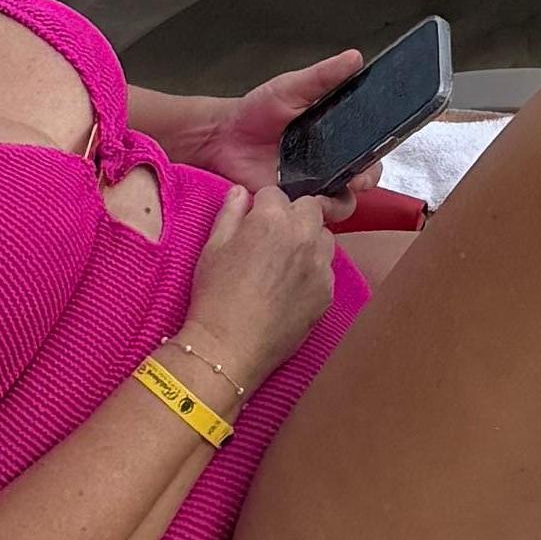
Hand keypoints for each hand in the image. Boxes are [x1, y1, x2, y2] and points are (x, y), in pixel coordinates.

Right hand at [173, 172, 338, 410]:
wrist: (229, 348)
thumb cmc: (215, 297)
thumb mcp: (213, 247)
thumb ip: (230, 212)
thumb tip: (241, 191)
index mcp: (272, 218)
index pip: (276, 192)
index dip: (262, 206)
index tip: (253, 221)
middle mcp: (303, 235)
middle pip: (310, 207)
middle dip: (292, 216)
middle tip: (271, 238)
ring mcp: (320, 265)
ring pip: (323, 237)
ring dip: (308, 240)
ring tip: (283, 263)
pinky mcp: (327, 292)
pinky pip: (326, 269)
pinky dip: (313, 271)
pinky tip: (291, 288)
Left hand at [182, 51, 360, 204]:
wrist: (222, 138)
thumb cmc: (255, 111)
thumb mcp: (292, 87)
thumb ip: (324, 76)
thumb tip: (355, 57)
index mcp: (333, 137)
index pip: (367, 149)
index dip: (375, 155)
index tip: (375, 155)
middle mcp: (327, 164)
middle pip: (361, 179)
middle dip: (365, 180)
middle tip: (357, 178)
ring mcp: (309, 187)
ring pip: (340, 203)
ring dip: (339, 202)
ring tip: (326, 193)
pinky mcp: (290, 205)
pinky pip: (310, 217)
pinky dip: (312, 214)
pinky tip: (304, 202)